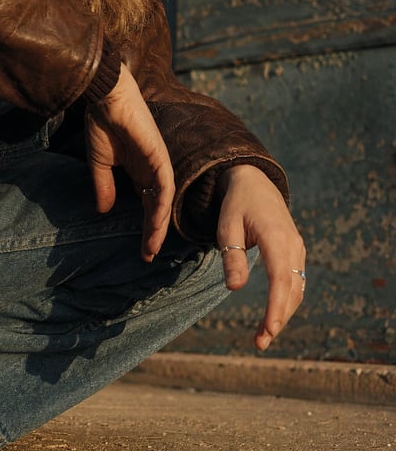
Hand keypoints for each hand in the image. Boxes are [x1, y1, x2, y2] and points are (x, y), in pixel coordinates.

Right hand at [86, 64, 174, 261]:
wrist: (105, 97)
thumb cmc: (101, 122)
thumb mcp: (99, 162)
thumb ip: (104, 186)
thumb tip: (103, 212)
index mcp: (138, 170)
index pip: (146, 204)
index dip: (145, 227)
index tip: (142, 250)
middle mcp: (151, 169)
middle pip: (157, 207)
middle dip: (153, 232)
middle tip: (148, 255)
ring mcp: (158, 163)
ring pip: (163, 201)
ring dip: (158, 225)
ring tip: (151, 246)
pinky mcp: (159, 156)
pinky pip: (164, 186)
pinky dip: (160, 206)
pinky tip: (155, 223)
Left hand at [216, 164, 305, 350]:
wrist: (254, 181)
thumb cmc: (237, 204)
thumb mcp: (227, 225)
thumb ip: (231, 255)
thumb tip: (235, 288)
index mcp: (276, 237)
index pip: (280, 279)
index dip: (276, 307)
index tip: (268, 330)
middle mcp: (293, 245)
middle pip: (292, 290)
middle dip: (278, 319)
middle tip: (259, 343)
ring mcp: (297, 249)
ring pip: (296, 289)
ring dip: (283, 313)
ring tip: (263, 336)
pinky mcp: (295, 253)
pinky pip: (296, 282)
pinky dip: (286, 301)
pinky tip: (274, 316)